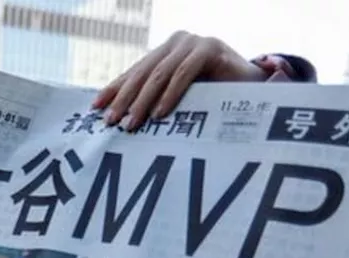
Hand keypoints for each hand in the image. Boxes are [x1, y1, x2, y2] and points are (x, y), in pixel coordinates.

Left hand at [94, 31, 266, 129]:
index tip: (94, 109)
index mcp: (163, 53)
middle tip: (111, 121)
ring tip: (132, 123)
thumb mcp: (178, 96)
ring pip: (159, 74)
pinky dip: (170, 94)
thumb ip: (154, 98)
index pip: (133, 72)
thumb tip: (118, 118)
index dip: (113, 89)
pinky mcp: (210, 48)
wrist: (253, 86)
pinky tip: (160, 113)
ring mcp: (192, 43)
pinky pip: (183, 73)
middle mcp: (175, 43)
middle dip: (124, 98)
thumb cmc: (213, 94)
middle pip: (142, 73)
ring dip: (143, 101)